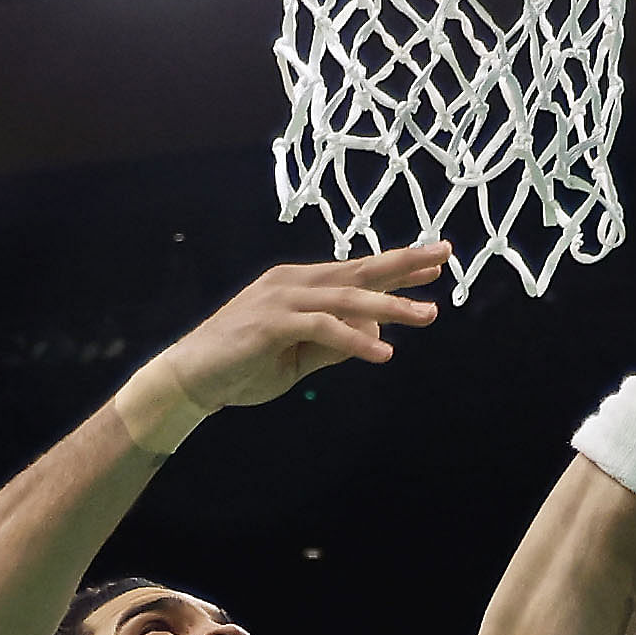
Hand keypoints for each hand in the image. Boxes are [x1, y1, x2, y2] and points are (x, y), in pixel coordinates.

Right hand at [124, 246, 449, 443]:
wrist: (192, 377)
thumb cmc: (242, 366)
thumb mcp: (299, 357)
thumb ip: (334, 344)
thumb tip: (374, 334)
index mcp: (300, 284)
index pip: (356, 272)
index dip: (396, 267)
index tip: (433, 264)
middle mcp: (294, 282)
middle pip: (358, 270)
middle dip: (404, 264)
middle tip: (444, 257)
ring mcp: (282, 299)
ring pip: (347, 298)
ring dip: (390, 306)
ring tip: (427, 315)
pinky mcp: (273, 323)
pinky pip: (324, 328)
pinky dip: (355, 340)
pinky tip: (382, 353)